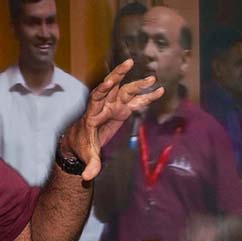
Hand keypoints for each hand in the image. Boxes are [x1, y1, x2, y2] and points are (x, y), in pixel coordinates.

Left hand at [65, 58, 163, 180]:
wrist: (81, 141)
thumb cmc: (82, 145)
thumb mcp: (87, 154)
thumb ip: (89, 164)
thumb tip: (87, 177)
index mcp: (93, 112)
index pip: (96, 98)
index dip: (102, 89)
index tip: (108, 82)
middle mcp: (103, 104)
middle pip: (111, 86)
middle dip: (118, 75)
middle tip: (128, 63)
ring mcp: (114, 104)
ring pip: (126, 90)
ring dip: (138, 84)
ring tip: (152, 78)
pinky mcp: (122, 109)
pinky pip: (136, 100)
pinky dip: (147, 96)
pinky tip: (160, 91)